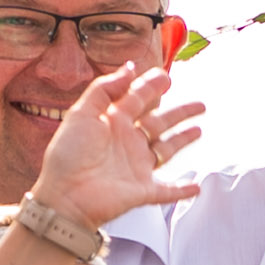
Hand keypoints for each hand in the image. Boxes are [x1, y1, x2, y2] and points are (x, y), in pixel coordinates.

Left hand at [27, 60, 205, 229]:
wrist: (65, 196)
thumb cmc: (68, 155)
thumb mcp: (81, 114)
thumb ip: (104, 89)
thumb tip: (129, 68)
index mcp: (112, 123)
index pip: (136, 100)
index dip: (150, 87)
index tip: (165, 76)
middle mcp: (126, 143)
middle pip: (158, 123)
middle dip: (179, 113)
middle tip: (199, 105)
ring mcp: (136, 167)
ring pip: (166, 150)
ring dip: (183, 140)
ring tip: (199, 130)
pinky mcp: (143, 190)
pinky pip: (167, 191)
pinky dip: (182, 191)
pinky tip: (196, 188)